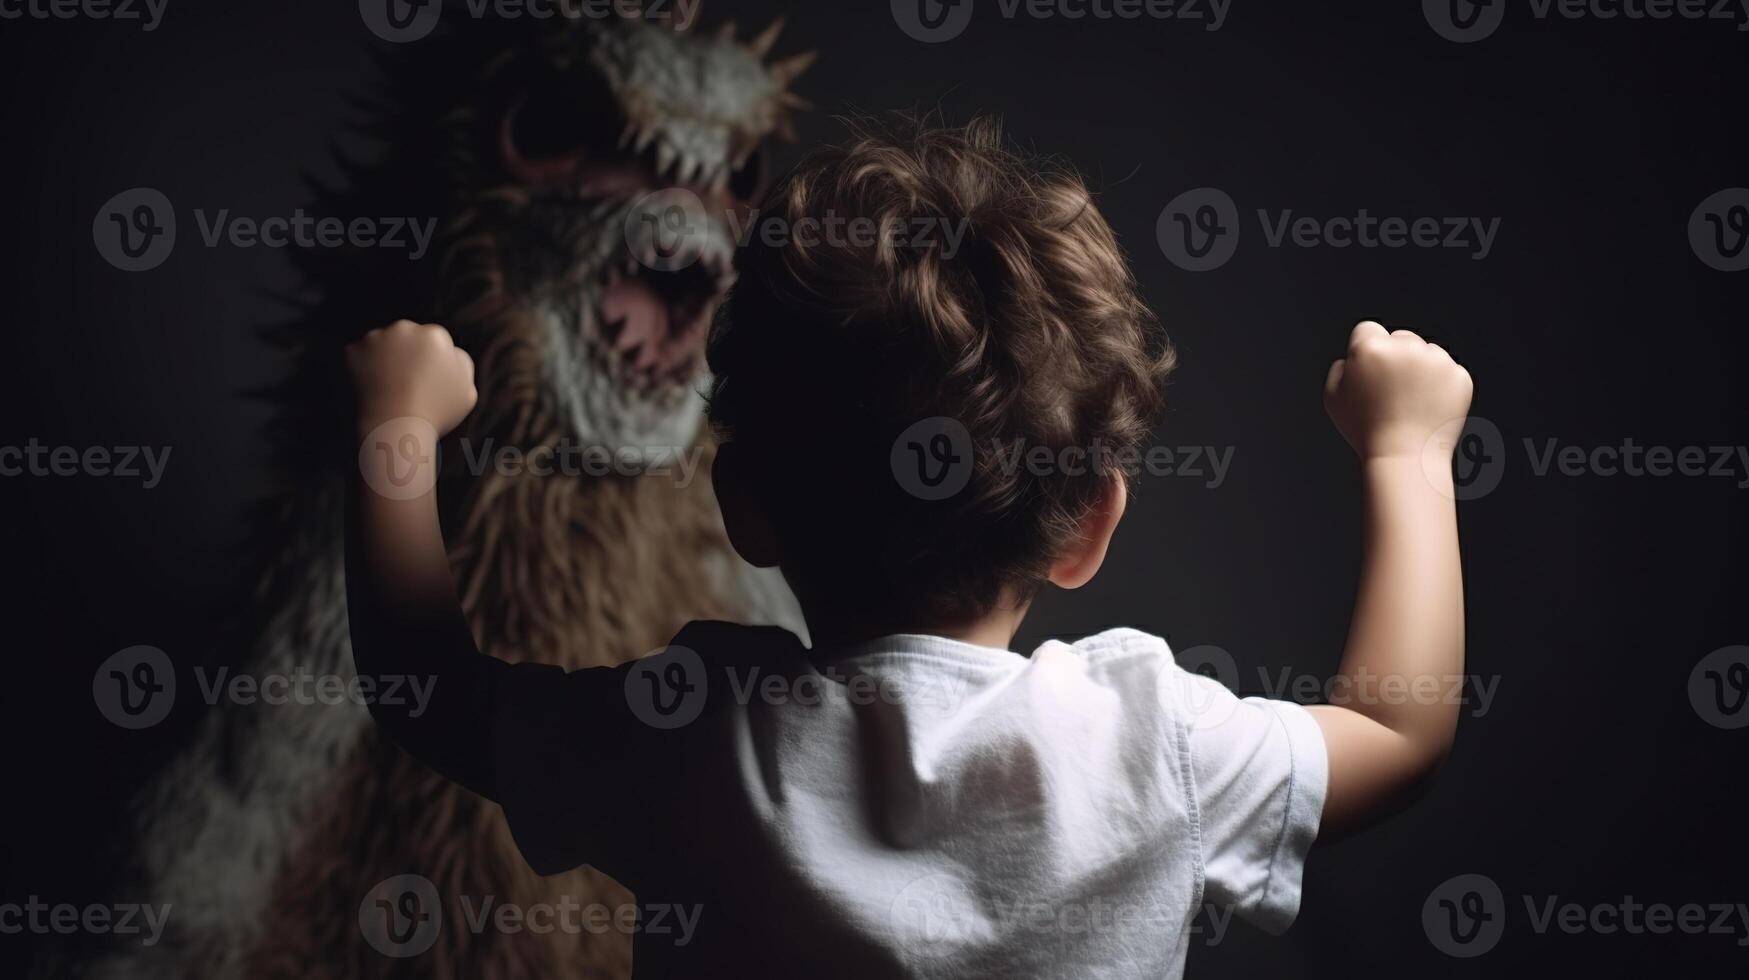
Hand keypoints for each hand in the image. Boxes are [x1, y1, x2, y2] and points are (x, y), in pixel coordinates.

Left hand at [346, 320, 477, 437]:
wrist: (394, 428)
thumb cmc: (435, 414)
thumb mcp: (467, 392)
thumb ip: (461, 365)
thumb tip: (452, 354)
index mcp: (435, 335)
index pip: (433, 341)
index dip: (430, 362)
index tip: (426, 381)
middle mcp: (404, 328)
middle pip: (407, 337)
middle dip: (406, 355)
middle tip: (407, 384)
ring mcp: (375, 338)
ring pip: (382, 344)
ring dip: (384, 359)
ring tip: (390, 388)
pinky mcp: (352, 350)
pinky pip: (359, 356)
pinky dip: (362, 369)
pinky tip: (373, 389)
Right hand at [1324, 321, 1472, 460]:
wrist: (1404, 456)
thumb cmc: (1364, 429)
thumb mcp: (1333, 397)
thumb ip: (1341, 367)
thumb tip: (1354, 356)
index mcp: (1371, 348)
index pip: (1367, 330)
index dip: (1365, 351)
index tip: (1368, 372)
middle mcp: (1405, 347)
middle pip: (1400, 337)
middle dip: (1395, 357)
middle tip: (1390, 391)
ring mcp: (1436, 360)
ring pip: (1426, 352)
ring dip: (1419, 369)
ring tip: (1410, 402)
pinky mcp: (1458, 375)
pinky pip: (1447, 371)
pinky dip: (1440, 386)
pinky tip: (1427, 407)